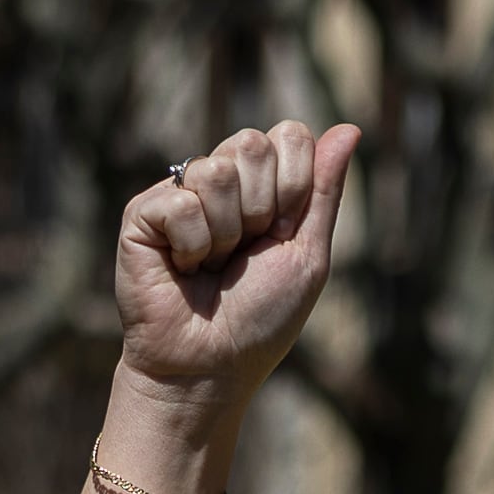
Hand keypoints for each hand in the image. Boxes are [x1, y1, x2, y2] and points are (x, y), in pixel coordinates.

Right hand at [114, 122, 360, 412]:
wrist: (210, 366)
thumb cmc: (260, 320)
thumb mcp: (307, 255)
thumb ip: (324, 191)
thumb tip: (351, 126)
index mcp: (262, 185)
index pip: (289, 135)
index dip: (294, 185)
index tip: (280, 235)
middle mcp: (220, 181)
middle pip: (252, 143)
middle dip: (260, 209)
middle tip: (242, 254)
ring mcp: (178, 194)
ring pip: (215, 171)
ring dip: (225, 234)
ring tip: (210, 267)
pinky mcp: (142, 214)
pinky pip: (180, 203)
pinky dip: (192, 247)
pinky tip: (182, 270)